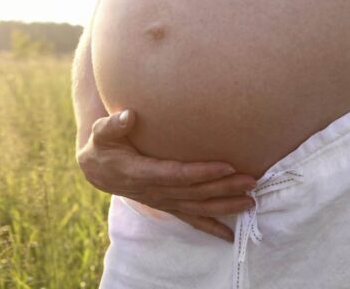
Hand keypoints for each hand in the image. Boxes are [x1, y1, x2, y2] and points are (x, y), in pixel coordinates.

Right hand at [76, 109, 256, 241]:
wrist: (98, 169)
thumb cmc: (104, 145)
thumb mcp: (102, 132)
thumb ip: (114, 125)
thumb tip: (128, 115)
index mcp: (141, 173)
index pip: (177, 174)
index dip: (202, 172)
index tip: (226, 166)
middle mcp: (154, 191)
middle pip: (194, 192)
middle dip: (223, 187)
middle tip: (250, 180)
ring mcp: (162, 201)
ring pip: (197, 207)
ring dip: (224, 205)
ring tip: (250, 201)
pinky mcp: (167, 205)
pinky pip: (190, 219)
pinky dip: (211, 227)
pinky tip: (230, 235)